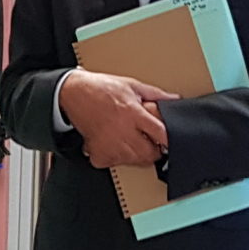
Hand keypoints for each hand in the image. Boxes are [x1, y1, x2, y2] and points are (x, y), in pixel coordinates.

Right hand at [59, 69, 174, 169]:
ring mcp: (110, 144)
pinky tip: (115, 144)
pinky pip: (115, 164)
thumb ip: (155, 94)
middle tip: (150, 142)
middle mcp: (123, 131)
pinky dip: (117, 158)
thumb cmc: (102, 89)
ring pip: (134, 161)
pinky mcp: (99, 153)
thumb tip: (174, 99)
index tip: (168, 139)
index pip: (161, 134)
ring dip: (137, 154)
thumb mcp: (132, 86)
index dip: (168, 139)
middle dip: (154, 150)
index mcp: (134, 113)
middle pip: (149, 154)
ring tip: (130, 140)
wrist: (74, 93)